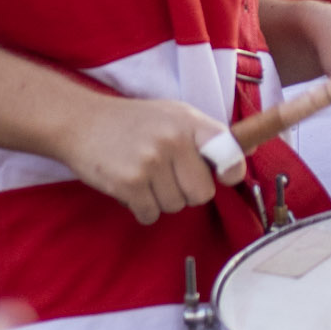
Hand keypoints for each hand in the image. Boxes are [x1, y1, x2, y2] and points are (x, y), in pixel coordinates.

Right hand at [64, 95, 243, 224]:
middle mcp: (173, 140)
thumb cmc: (133, 121)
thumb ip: (207, 135)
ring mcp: (150, 162)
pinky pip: (150, 215)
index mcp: (188, 121)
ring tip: (146, 176)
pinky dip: (142, 209)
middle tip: (169, 176)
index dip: (232, 169)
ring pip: (176, 206)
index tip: (227, 175)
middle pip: (202, 193)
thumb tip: (248, 151)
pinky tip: (132, 188)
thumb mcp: (174, 114)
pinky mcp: (128, 183)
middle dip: (188, 192)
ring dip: (162, 200)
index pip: (227, 150)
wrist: (81, 122)